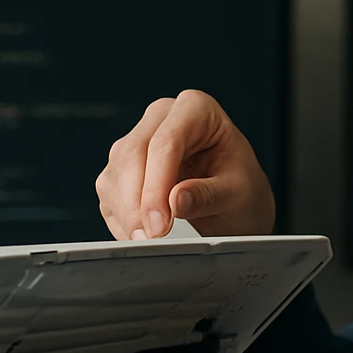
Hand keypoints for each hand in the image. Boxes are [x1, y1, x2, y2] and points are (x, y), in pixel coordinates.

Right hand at [95, 89, 275, 239]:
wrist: (235, 201)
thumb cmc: (242, 188)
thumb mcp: (239, 193)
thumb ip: (209, 196)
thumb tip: (176, 201)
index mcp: (196, 109)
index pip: (166, 142)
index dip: (157, 185)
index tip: (160, 224)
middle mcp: (162, 118)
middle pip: (132, 154)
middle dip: (138, 202)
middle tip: (151, 239)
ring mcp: (138, 141)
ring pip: (115, 174)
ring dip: (127, 214)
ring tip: (150, 242)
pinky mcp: (122, 169)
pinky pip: (110, 193)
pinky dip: (122, 219)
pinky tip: (141, 235)